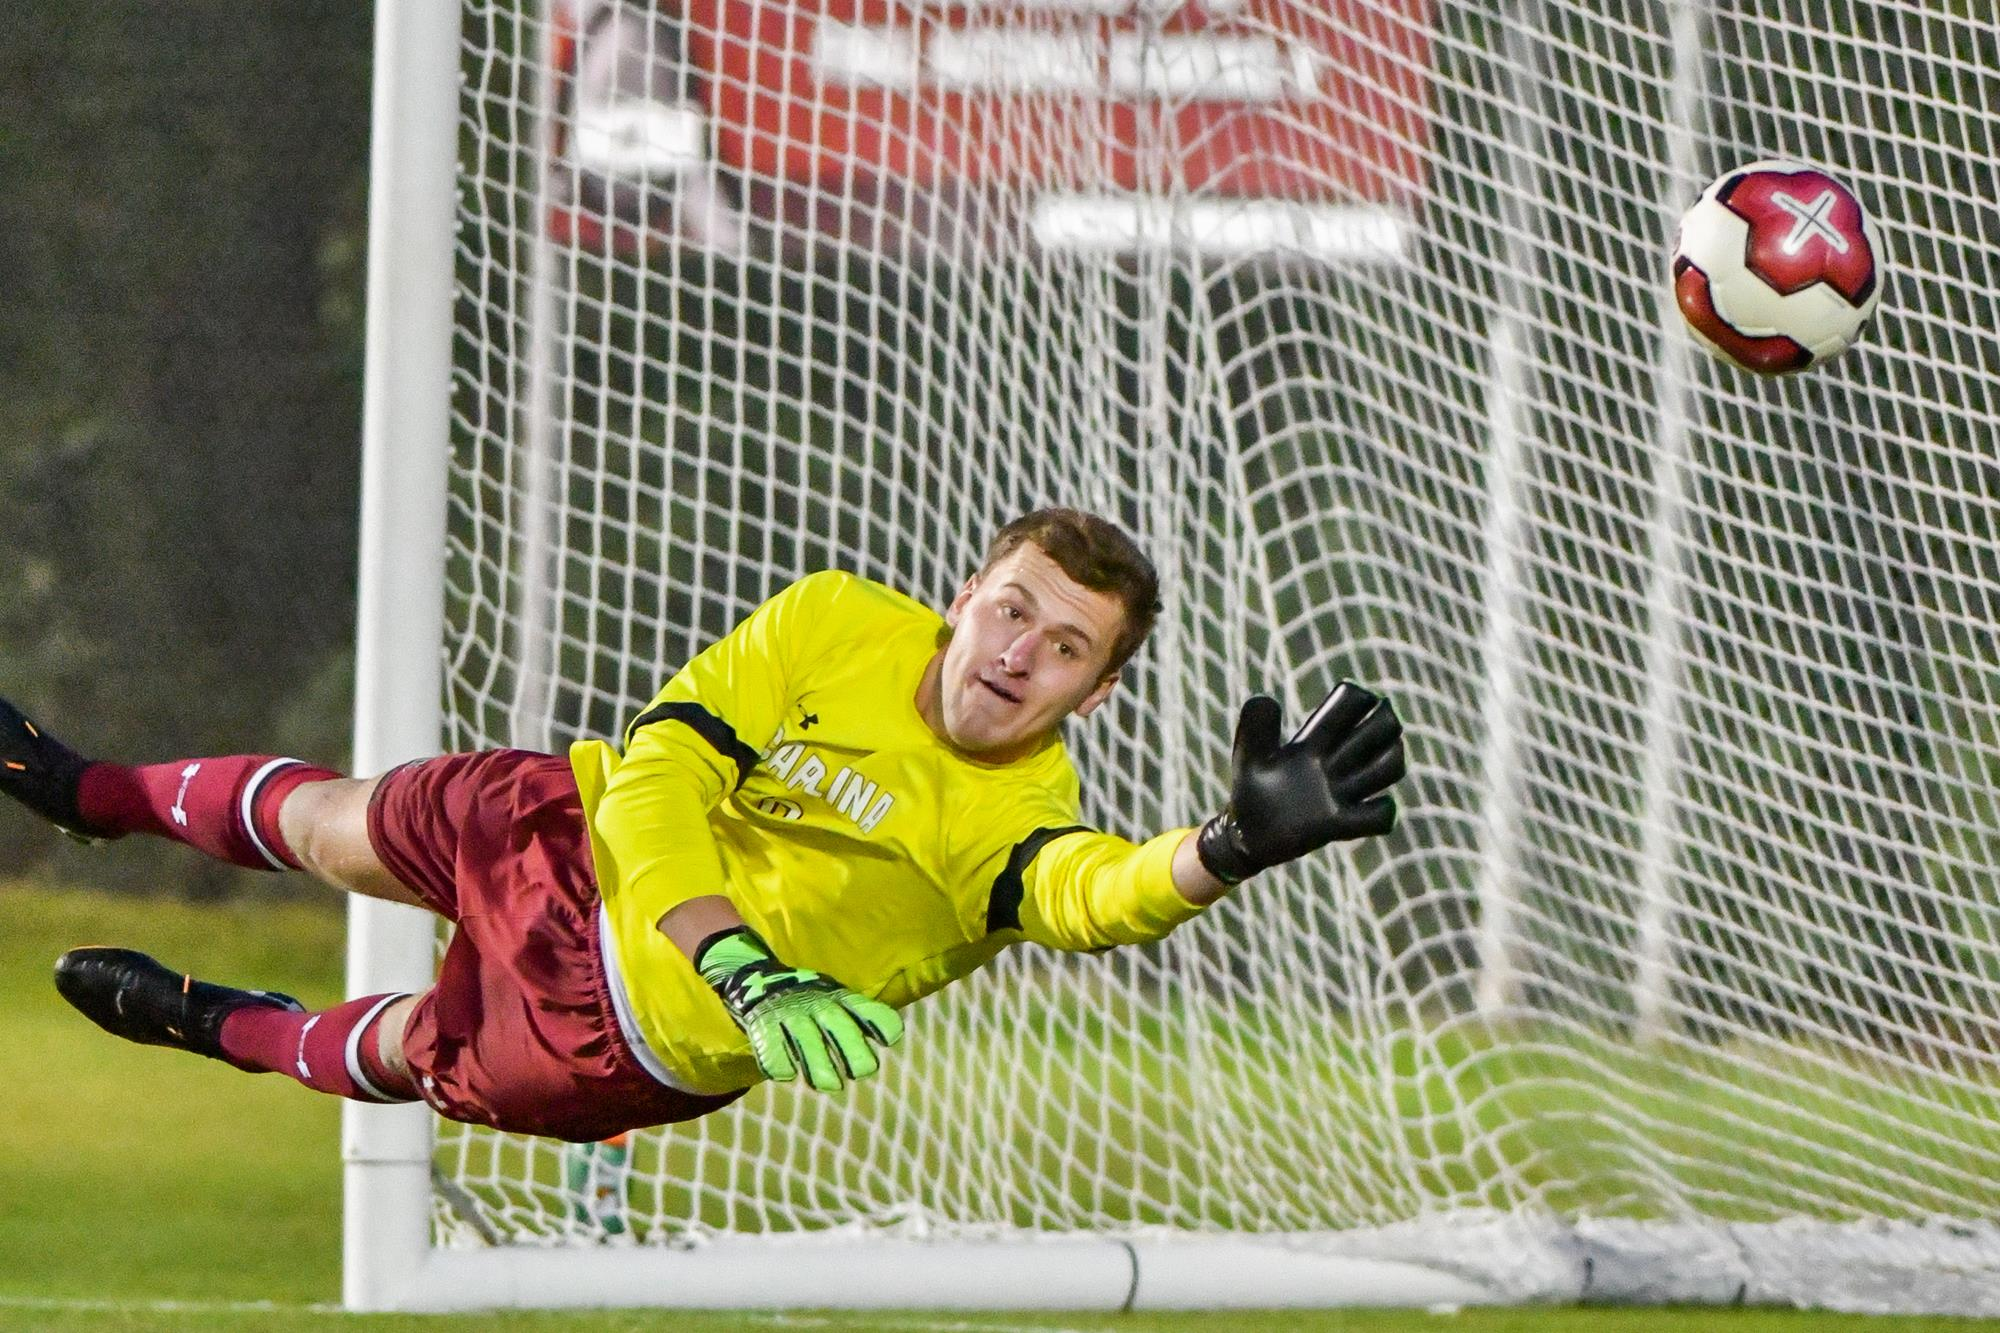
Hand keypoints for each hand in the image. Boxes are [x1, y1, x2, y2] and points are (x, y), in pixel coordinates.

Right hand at [693, 927, 903, 1091]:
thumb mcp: (836, 1000)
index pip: (865, 1008)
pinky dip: (779, 1063)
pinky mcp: (762, 1025)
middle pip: (839, 1026)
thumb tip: (893, 1036)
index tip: (889, 1039)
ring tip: (831, 1086)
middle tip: (864, 1071)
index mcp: (839, 998)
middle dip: (854, 1051)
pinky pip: (772, 1048)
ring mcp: (789, 1014)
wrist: (754, 980)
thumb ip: (862, 1018)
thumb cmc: (808, 1000)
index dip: (880, 1023)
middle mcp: (816, 1004)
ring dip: (819, 1066)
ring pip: (807, 1041)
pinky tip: (787, 1074)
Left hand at [1194, 682, 1406, 884]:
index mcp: (1313, 742)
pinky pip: (1379, 816)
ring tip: (1365, 771)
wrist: (1247, 835)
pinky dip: (1382, 812)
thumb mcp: (1247, 756)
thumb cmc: (1250, 790)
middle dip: (1384, 723)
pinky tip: (1365, 811)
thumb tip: (1269, 700)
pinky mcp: (1339, 825)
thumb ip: (1255, 727)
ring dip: (1390, 761)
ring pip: (1390, 767)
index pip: (1349, 704)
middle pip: (1381, 729)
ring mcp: (1340, 794)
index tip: (1353, 706)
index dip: (1358, 697)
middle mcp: (1334, 764)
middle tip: (1365, 737)